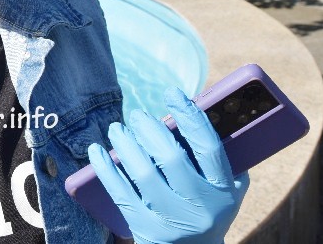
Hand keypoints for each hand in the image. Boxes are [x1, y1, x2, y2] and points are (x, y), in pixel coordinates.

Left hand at [88, 87, 248, 242]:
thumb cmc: (207, 211)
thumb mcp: (225, 191)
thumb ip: (219, 159)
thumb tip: (198, 113)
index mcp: (222, 192)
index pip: (208, 147)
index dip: (190, 116)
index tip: (172, 93)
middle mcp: (199, 208)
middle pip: (171, 158)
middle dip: (150, 130)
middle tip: (137, 114)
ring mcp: (170, 221)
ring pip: (143, 173)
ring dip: (125, 145)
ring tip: (117, 128)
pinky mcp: (145, 230)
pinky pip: (119, 192)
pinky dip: (105, 168)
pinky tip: (96, 150)